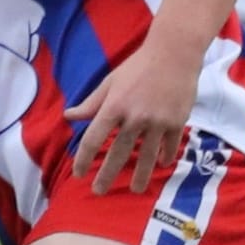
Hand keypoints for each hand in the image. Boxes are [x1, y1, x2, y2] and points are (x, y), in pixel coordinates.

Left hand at [65, 46, 199, 192]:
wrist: (174, 53)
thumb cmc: (138, 66)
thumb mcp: (110, 82)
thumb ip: (91, 103)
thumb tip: (68, 116)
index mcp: (114, 106)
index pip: (94, 138)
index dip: (84, 158)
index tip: (79, 173)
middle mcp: (134, 117)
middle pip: (118, 153)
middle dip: (107, 175)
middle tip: (99, 191)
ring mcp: (157, 121)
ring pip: (147, 156)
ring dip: (140, 175)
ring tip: (136, 190)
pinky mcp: (176, 121)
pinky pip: (169, 145)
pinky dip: (164, 156)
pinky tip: (160, 164)